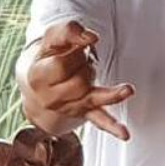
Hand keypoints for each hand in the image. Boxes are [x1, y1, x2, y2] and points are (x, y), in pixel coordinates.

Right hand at [25, 21, 134, 139]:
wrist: (41, 82)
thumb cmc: (49, 55)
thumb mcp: (52, 37)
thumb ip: (69, 31)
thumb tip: (91, 38)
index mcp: (38, 77)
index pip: (61, 66)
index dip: (74, 53)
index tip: (79, 46)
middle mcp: (50, 98)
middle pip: (79, 83)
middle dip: (87, 66)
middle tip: (84, 59)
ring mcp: (68, 107)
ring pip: (93, 98)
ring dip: (105, 84)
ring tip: (126, 89)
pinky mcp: (84, 112)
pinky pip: (99, 120)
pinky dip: (112, 127)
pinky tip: (124, 134)